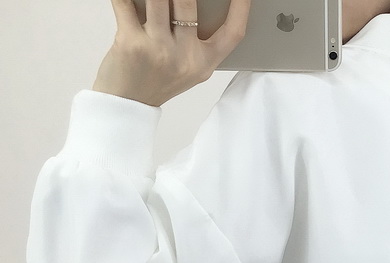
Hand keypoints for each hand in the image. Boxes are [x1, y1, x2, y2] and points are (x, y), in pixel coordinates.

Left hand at [93, 0, 250, 105]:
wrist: (130, 103)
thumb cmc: (159, 80)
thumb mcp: (189, 67)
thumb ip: (197, 39)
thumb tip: (195, 4)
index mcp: (204, 63)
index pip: (232, 33)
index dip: (242, 8)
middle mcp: (185, 56)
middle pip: (188, 2)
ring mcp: (158, 49)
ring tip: (155, 0)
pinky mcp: (131, 42)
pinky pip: (125, 2)